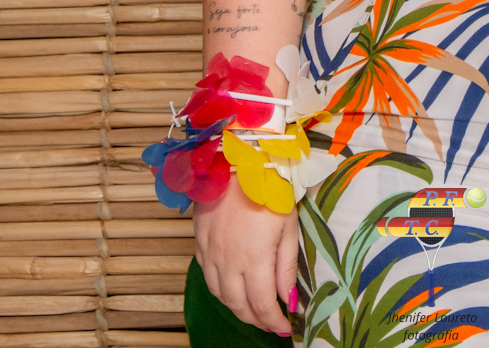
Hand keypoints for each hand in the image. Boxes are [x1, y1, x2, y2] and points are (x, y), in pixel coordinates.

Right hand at [192, 176, 298, 335]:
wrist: (237, 159)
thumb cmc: (270, 189)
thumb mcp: (288, 227)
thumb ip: (285, 267)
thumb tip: (288, 300)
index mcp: (253, 259)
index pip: (261, 305)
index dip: (274, 322)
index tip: (286, 328)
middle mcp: (227, 261)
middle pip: (238, 305)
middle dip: (256, 319)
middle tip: (271, 323)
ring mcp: (210, 252)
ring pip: (219, 294)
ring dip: (237, 307)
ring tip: (253, 310)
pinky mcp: (200, 240)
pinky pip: (206, 275)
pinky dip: (220, 289)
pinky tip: (232, 287)